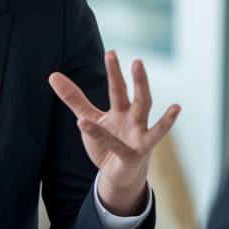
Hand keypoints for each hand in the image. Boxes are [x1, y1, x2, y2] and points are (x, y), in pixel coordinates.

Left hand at [49, 52, 179, 215]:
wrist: (118, 175)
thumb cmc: (106, 145)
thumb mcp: (88, 119)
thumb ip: (74, 99)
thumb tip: (52, 75)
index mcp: (120, 111)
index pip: (116, 88)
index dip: (113, 72)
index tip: (111, 52)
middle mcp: (133, 118)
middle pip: (135, 95)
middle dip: (136, 78)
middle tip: (137, 60)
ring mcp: (139, 133)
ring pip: (145, 109)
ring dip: (144, 91)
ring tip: (145, 73)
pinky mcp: (141, 150)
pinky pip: (152, 136)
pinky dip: (164, 123)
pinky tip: (175, 108)